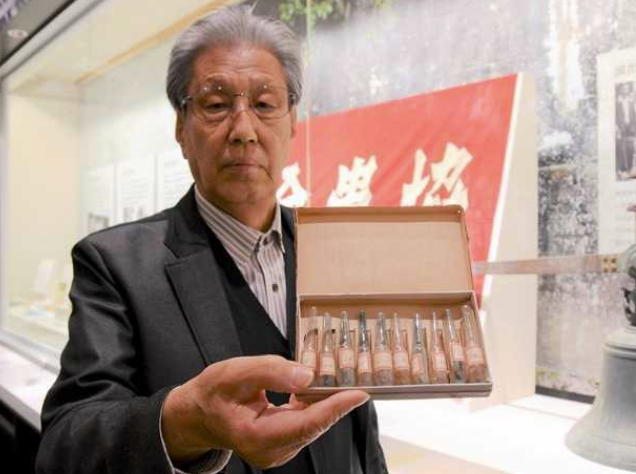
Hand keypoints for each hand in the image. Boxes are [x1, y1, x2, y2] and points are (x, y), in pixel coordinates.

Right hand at [161, 355, 368, 468]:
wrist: (197, 414)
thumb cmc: (212, 393)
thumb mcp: (235, 372)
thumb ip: (271, 371)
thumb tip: (307, 375)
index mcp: (255, 437)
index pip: (306, 423)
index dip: (335, 408)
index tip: (358, 393)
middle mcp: (269, 452)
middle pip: (313, 425)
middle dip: (334, 400)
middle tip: (352, 376)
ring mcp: (276, 452)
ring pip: (311, 424)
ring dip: (324, 402)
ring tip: (335, 379)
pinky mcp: (281, 446)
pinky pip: (305, 424)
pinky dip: (313, 405)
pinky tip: (314, 388)